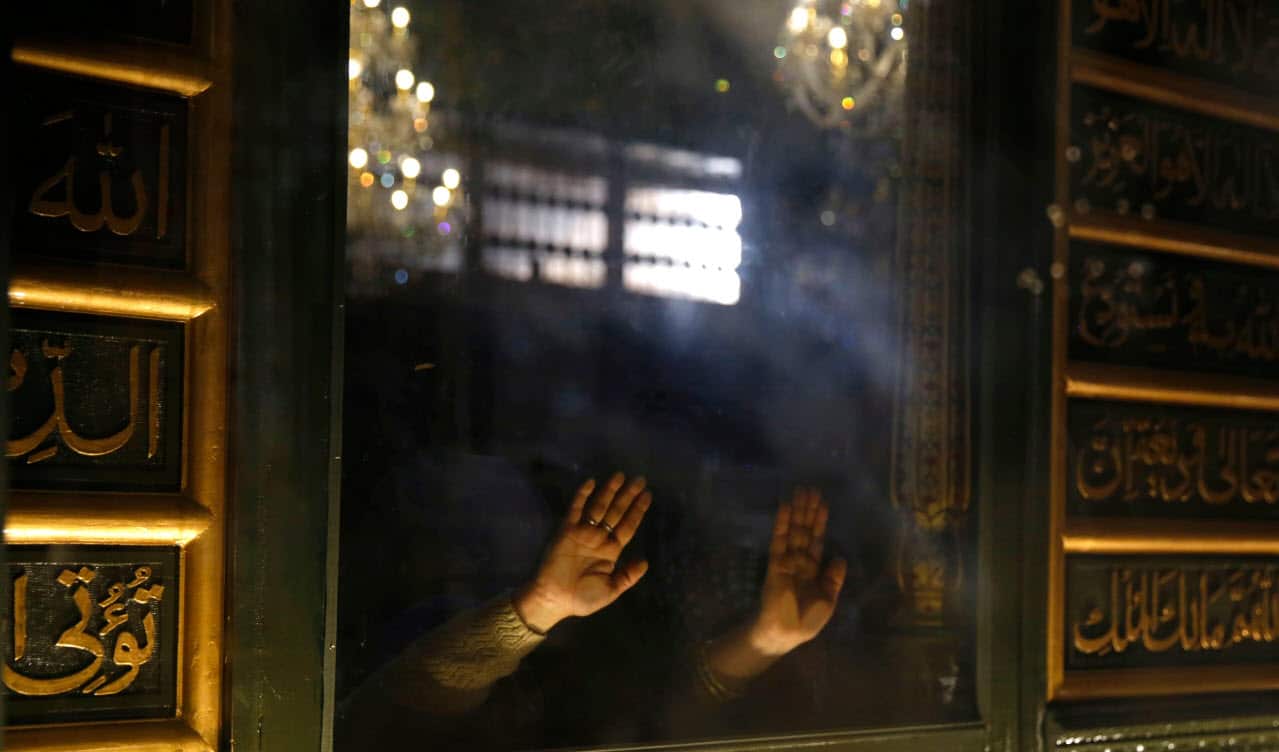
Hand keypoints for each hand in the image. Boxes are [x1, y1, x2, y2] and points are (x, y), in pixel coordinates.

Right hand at [513, 473, 651, 632]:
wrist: (553, 600)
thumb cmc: (582, 599)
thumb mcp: (610, 591)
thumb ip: (628, 576)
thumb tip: (645, 561)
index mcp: (611, 551)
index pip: (628, 526)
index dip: (638, 511)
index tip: (648, 496)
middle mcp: (599, 538)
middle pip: (616, 512)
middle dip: (628, 496)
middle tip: (640, 479)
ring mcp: (582, 532)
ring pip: (599, 507)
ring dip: (609, 491)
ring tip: (620, 475)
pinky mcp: (566, 530)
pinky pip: (575, 509)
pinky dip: (582, 496)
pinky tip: (592, 482)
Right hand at [747, 488, 846, 656]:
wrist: (786, 632)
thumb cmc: (808, 620)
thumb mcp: (828, 599)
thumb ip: (833, 579)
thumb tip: (839, 557)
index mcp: (813, 570)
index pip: (817, 541)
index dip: (820, 523)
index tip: (823, 504)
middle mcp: (800, 561)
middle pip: (805, 531)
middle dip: (808, 511)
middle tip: (810, 489)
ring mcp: (787, 560)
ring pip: (794, 531)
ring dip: (797, 512)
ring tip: (800, 492)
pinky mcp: (776, 563)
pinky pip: (780, 540)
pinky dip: (783, 524)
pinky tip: (786, 508)